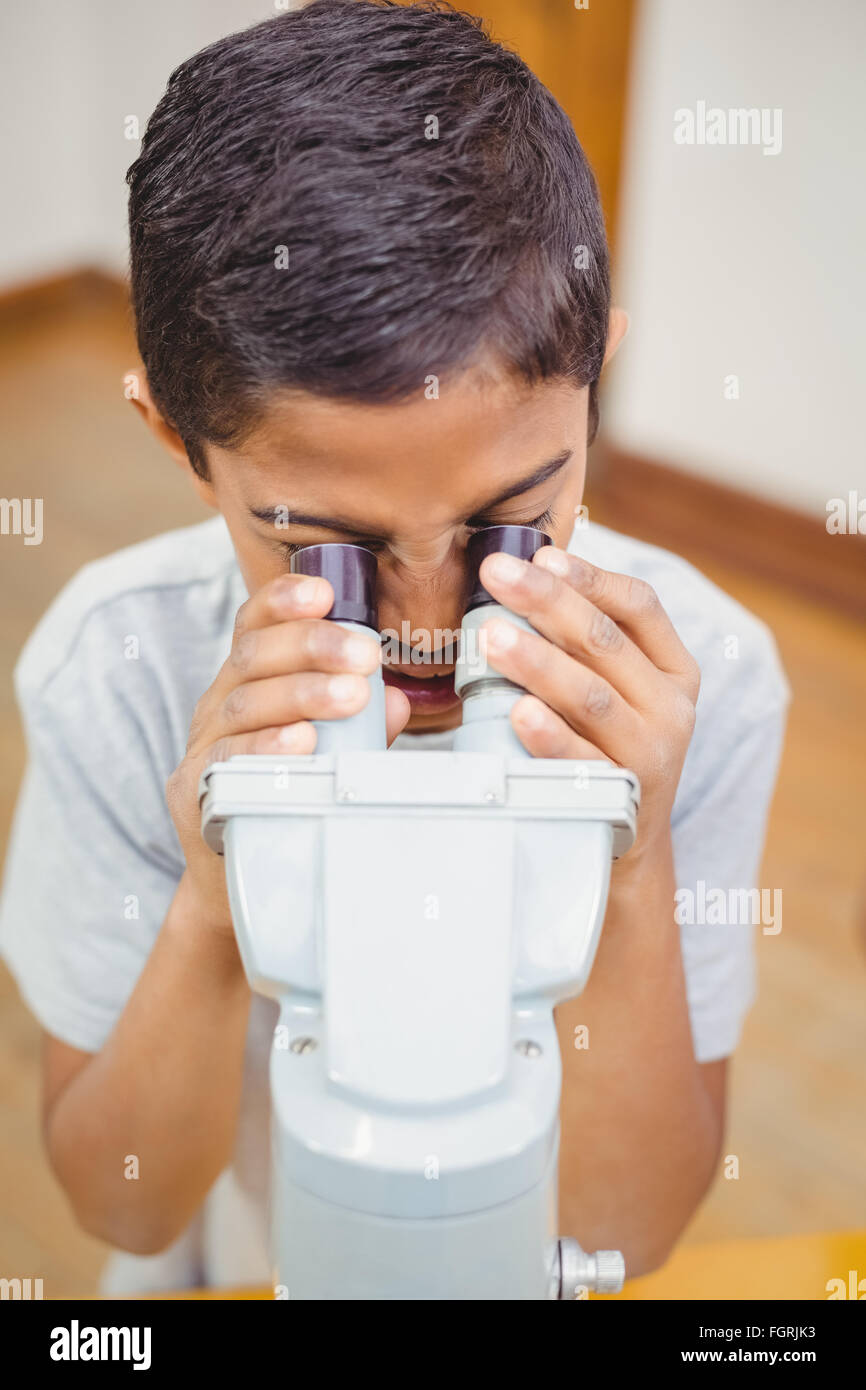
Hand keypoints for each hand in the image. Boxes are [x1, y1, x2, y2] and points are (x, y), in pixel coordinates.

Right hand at [167, 573, 409, 928]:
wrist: (239, 882)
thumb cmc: (293, 799)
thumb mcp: (331, 754)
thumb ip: (362, 727)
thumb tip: (397, 702)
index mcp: (247, 682)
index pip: (254, 625)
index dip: (283, 600)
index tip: (325, 592)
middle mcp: (218, 705)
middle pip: (254, 657)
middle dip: (312, 647)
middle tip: (366, 656)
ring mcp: (201, 748)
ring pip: (244, 704)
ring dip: (301, 694)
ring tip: (351, 697)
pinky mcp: (194, 792)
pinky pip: (227, 761)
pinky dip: (266, 747)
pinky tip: (301, 740)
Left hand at [477, 546, 700, 861]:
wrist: (624, 839)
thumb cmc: (607, 744)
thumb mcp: (619, 689)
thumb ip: (591, 639)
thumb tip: (529, 568)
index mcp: (675, 669)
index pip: (640, 606)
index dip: (590, 578)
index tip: (540, 555)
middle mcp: (671, 708)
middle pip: (605, 642)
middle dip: (546, 602)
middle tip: (495, 575)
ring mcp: (650, 754)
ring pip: (591, 696)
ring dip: (538, 662)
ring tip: (490, 636)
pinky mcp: (620, 797)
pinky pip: (581, 761)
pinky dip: (549, 736)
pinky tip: (517, 712)